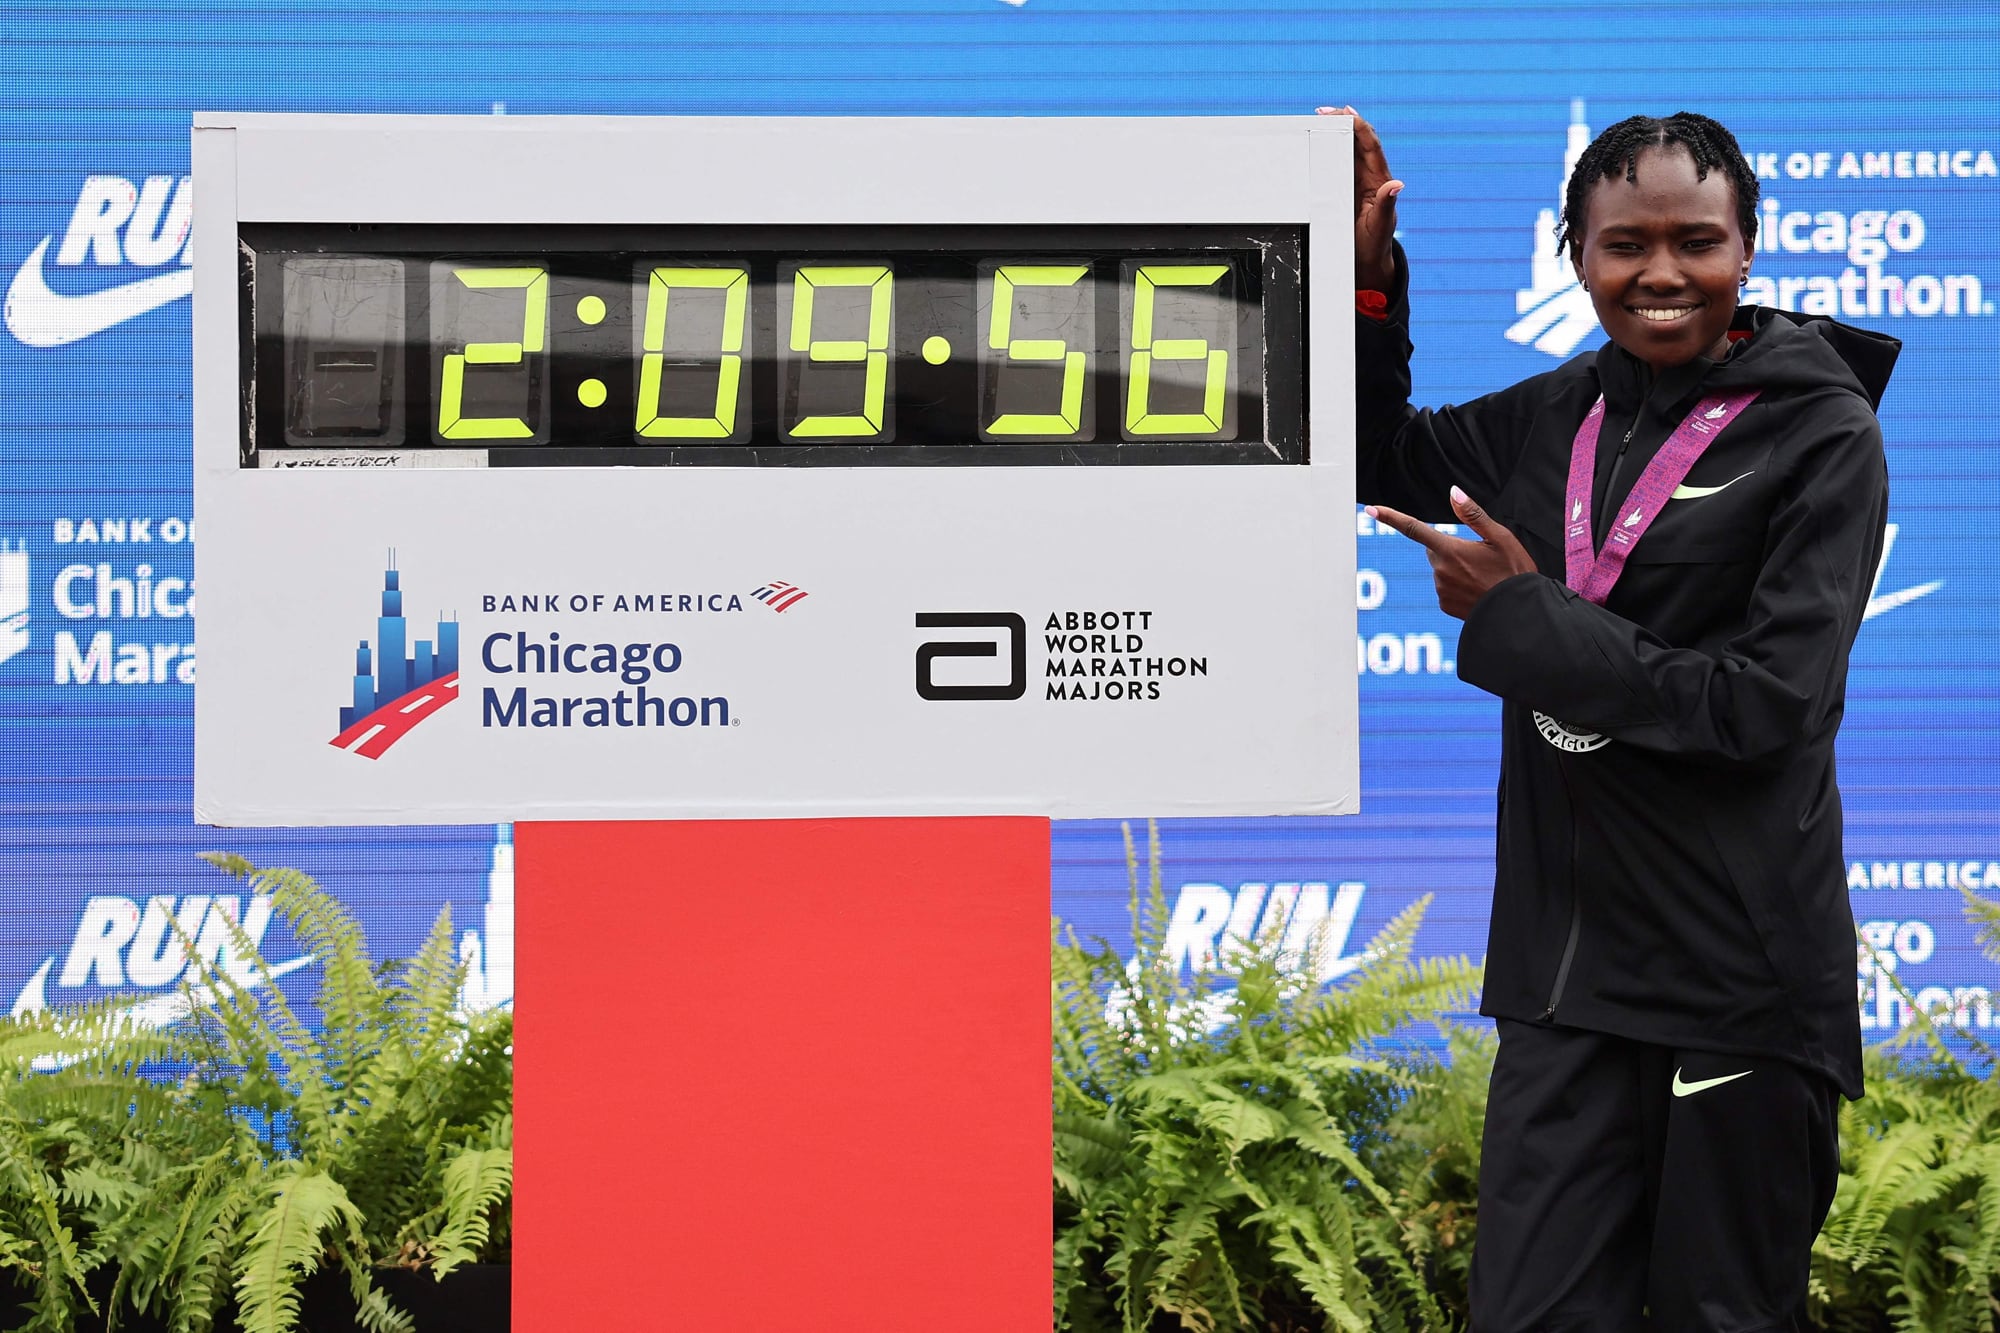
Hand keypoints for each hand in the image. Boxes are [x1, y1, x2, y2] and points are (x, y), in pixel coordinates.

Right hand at [1317, 106, 1401, 290]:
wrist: (1365, 261)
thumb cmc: (1374, 245)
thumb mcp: (1380, 226)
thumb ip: (1387, 205)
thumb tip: (1397, 185)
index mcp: (1380, 181)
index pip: (1371, 146)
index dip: (1360, 127)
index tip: (1346, 113)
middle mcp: (1369, 176)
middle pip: (1358, 141)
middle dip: (1343, 122)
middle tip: (1323, 111)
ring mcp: (1356, 181)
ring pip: (1346, 149)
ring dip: (1333, 132)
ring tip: (1318, 118)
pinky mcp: (1344, 188)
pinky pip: (1336, 162)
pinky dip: (1327, 148)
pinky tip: (1316, 139)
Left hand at [1367, 486, 1537, 619]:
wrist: (1518, 612)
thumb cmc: (1514, 573)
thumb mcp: (1500, 538)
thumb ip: (1473, 514)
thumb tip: (1453, 493)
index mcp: (1451, 550)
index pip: (1414, 528)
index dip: (1391, 517)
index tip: (1371, 510)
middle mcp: (1440, 570)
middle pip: (1434, 550)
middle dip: (1450, 549)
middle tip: (1479, 558)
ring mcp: (1440, 589)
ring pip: (1441, 570)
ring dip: (1456, 569)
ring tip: (1483, 577)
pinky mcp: (1444, 605)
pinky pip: (1445, 588)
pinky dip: (1457, 586)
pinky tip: (1477, 590)